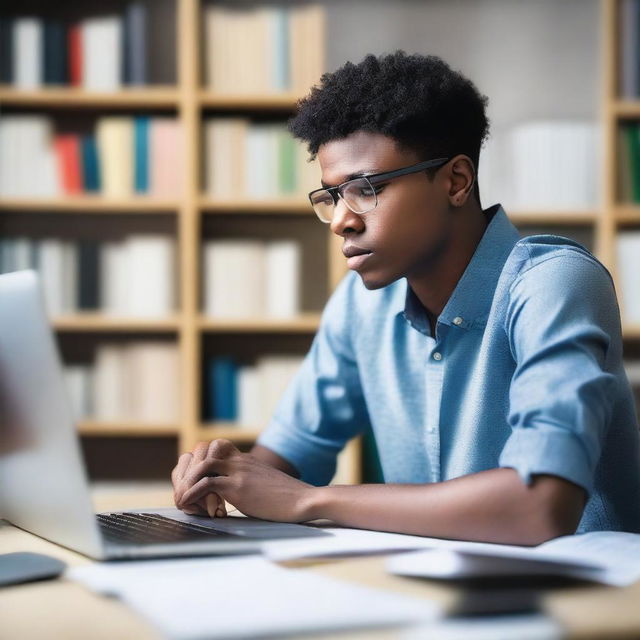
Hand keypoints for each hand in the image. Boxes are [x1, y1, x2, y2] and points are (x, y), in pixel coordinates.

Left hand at [174, 439, 316, 521]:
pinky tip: (187, 505)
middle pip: (205, 451)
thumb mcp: (266, 484)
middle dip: (189, 470)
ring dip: (187, 483)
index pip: (216, 447)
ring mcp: (240, 473)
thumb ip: (252, 482)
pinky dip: (192, 494)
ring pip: (202, 465)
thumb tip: (244, 494)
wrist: (305, 500)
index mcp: (246, 460)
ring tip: (181, 499)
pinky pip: (207, 485)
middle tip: (182, 490)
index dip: (200, 461)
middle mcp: (241, 461)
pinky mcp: (239, 488)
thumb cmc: (289, 498)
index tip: (194, 482)